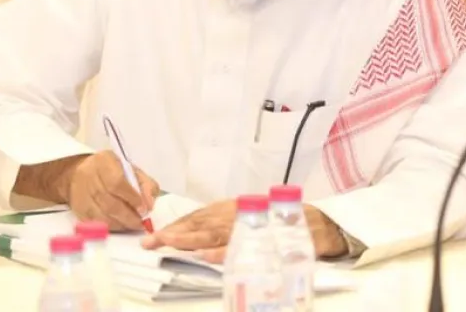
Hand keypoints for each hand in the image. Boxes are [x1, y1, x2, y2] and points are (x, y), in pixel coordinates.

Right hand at [66, 152, 159, 231]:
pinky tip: (121, 226)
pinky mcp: (79, 211)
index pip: (117, 183)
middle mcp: (89, 178)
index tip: (144, 209)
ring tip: (134, 225)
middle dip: (129, 216)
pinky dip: (111, 227)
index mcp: (104, 162)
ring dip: (121, 224)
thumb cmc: (111, 171)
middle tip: (142, 222)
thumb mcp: (132, 170)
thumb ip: (145, 184)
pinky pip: (96, 224)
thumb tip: (150, 204)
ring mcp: (81, 196)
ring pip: (102, 216)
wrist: (79, 174)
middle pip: (110, 203)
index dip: (132, 198)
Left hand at [143, 201, 348, 262]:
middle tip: (150, 241)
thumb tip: (198, 243)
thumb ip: (224, 230)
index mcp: (231, 209)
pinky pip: (238, 246)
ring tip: (168, 243)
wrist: (315, 224)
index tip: (156, 234)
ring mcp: (249, 225)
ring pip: (214, 232)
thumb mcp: (247, 221)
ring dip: (190, 239)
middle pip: (200, 223)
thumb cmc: (279, 224)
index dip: (177, 225)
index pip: (197, 217)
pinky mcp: (262, 238)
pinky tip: (206, 256)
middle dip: (174, 233)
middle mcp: (237, 213)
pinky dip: (222, 252)